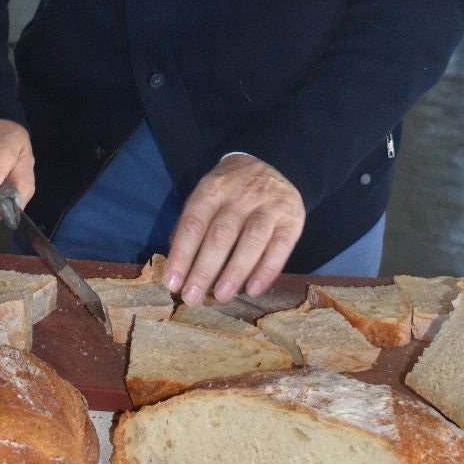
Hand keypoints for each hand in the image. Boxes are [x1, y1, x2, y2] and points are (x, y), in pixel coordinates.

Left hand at [163, 155, 304, 305]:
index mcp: (213, 189)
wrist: (269, 165)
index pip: (194, 224)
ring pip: (251, 240)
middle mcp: (241, 195)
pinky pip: (280, 246)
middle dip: (204, 270)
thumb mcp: (206, 197)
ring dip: (235, 271)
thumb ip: (191, 227)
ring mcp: (269, 206)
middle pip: (221, 234)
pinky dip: (267, 270)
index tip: (172, 283)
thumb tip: (178, 268)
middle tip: (192, 298)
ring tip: (222, 296)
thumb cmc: (229, 192)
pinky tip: (253, 289)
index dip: (182, 255)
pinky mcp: (292, 219)